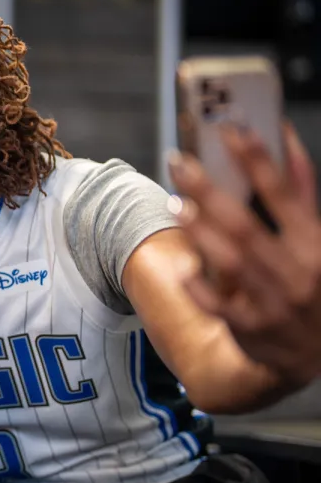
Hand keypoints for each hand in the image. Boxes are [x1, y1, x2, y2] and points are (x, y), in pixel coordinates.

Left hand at [169, 123, 320, 384]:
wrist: (314, 353)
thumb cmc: (312, 282)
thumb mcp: (316, 239)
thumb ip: (300, 191)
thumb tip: (282, 137)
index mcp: (316, 244)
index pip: (284, 194)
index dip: (256, 159)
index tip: (229, 129)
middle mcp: (297, 273)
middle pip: (247, 226)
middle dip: (210, 191)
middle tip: (180, 163)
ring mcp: (273, 304)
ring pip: (231, 262)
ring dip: (200, 230)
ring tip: (175, 202)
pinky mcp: (249, 329)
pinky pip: (218, 306)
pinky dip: (200, 286)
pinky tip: (183, 266)